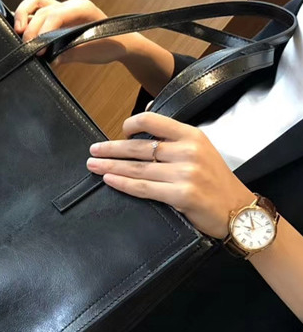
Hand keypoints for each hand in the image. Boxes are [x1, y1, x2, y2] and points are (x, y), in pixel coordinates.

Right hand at [14, 0, 133, 64]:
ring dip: (24, 15)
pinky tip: (22, 30)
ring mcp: (63, 7)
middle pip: (42, 10)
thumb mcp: (91, 52)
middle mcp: (71, 4)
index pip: (55, 15)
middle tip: (26, 47)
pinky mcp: (58, 15)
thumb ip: (70, 54)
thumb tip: (51, 58)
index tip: (37, 49)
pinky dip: (28, 18)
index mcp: (82, 8)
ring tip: (18, 32)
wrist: (120, 43)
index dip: (42, 31)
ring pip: (36, 3)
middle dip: (31, 28)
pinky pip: (38, 10)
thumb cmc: (109, 45)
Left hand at [86, 112, 255, 237]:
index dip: (130, 125)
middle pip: (138, 147)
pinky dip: (123, 184)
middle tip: (93, 151)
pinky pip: (144, 188)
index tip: (119, 132)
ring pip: (137, 168)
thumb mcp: (201, 150)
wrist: (239, 211)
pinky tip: (109, 180)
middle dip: (110, 149)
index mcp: (191, 135)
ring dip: (110, 166)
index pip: (152, 121)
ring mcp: (185, 173)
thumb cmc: (216, 181)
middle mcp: (188, 151)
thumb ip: (175, 139)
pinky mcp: (181, 195)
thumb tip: (144, 124)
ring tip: (93, 166)